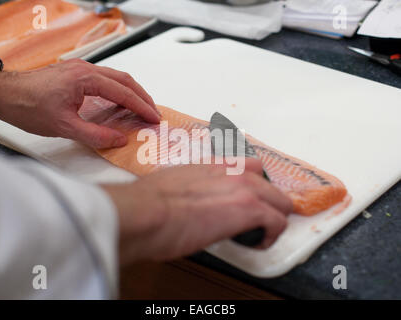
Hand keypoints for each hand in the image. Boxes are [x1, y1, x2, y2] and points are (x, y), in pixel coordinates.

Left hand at [0, 59, 159, 147]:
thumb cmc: (28, 106)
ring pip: (115, 78)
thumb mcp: (65, 127)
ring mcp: (80, 69)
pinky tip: (120, 104)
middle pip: (124, 80)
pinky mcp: (75, 74)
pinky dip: (118, 92)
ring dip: (131, 93)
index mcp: (86, 78)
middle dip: (142, 97)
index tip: (154, 118)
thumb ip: (96, 135)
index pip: (123, 92)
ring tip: (142, 109)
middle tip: (153, 113)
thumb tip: (119, 140)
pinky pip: (105, 80)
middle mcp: (86, 69)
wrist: (4, 94)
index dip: (141, 106)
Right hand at [101, 159, 292, 265]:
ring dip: (272, 220)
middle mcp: (233, 171)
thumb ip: (189, 187)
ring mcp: (244, 188)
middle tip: (253, 223)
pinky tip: (254, 244)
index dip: (254, 188)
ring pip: (281, 203)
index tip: (248, 202)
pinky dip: (270, 237)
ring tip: (255, 236)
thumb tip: (186, 201)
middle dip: (267, 206)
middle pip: (271, 186)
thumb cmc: (148, 204)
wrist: (145, 212)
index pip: (251, 167)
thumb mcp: (171, 184)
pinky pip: (278, 223)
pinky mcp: (250, 209)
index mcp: (214, 166)